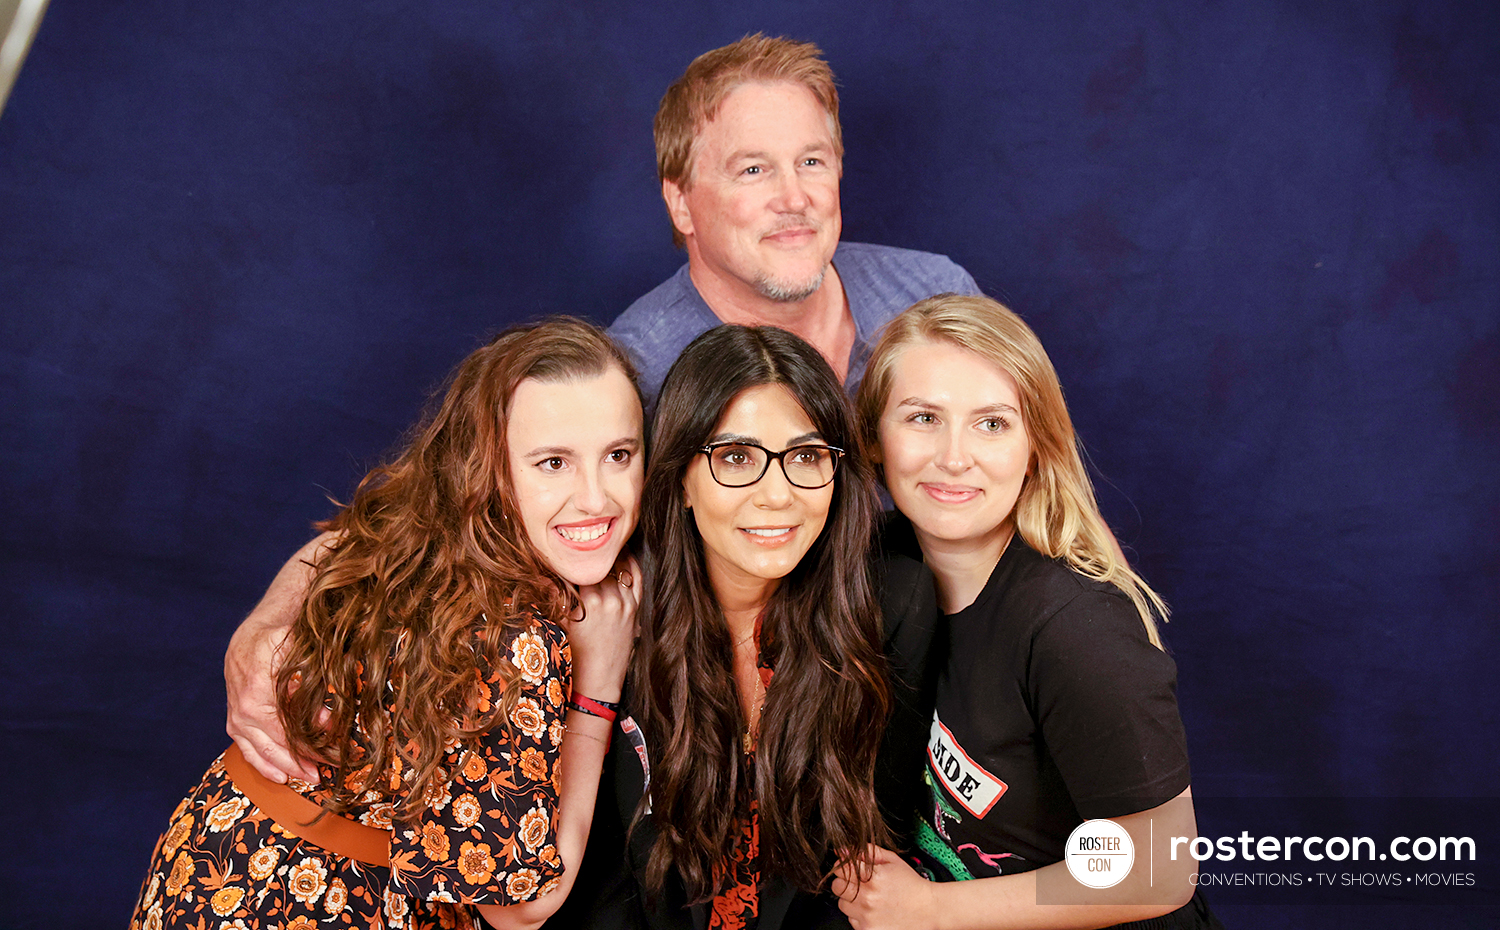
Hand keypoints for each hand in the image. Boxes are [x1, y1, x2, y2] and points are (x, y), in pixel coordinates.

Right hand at [225, 621, 317, 782]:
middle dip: (304, 762)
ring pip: (263, 755)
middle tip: (331, 770)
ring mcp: (237, 721)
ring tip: (311, 778)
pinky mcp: (235, 725)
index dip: (312, 745)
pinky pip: (247, 752)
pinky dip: (264, 767)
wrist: (247, 638)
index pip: (288, 732)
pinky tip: (281, 778)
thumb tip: (325, 718)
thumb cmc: (274, 640)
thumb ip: (309, 683)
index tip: (335, 749)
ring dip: (288, 769)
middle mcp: (243, 713)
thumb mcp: (296, 651)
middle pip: (277, 748)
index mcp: (257, 696)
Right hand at [565, 554, 640, 702]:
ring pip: (618, 569)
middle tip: (581, 551)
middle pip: (599, 567)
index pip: (579, 570)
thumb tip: (541, 576)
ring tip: (601, 547)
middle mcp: (609, 599)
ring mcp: (624, 603)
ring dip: (609, 559)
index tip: (564, 556)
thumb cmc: (576, 656)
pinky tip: (625, 554)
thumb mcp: (560, 625)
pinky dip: (631, 565)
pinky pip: (637, 580)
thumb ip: (555, 597)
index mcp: (588, 602)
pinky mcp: (634, 609)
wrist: (598, 681)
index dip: (570, 561)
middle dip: (589, 560)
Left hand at [833, 845, 938, 929]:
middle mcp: (868, 897)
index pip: (841, 868)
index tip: (850, 868)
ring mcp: (867, 916)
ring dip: (851, 900)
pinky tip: (872, 910)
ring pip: (842, 904)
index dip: (844, 866)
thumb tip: (844, 849)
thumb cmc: (911, 885)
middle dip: (845, 882)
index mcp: (874, 877)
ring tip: (868, 898)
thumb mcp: (892, 861)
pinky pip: (851, 920)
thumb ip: (868, 852)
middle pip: (837, 886)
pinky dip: (858, 915)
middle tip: (859, 884)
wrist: (928, 910)